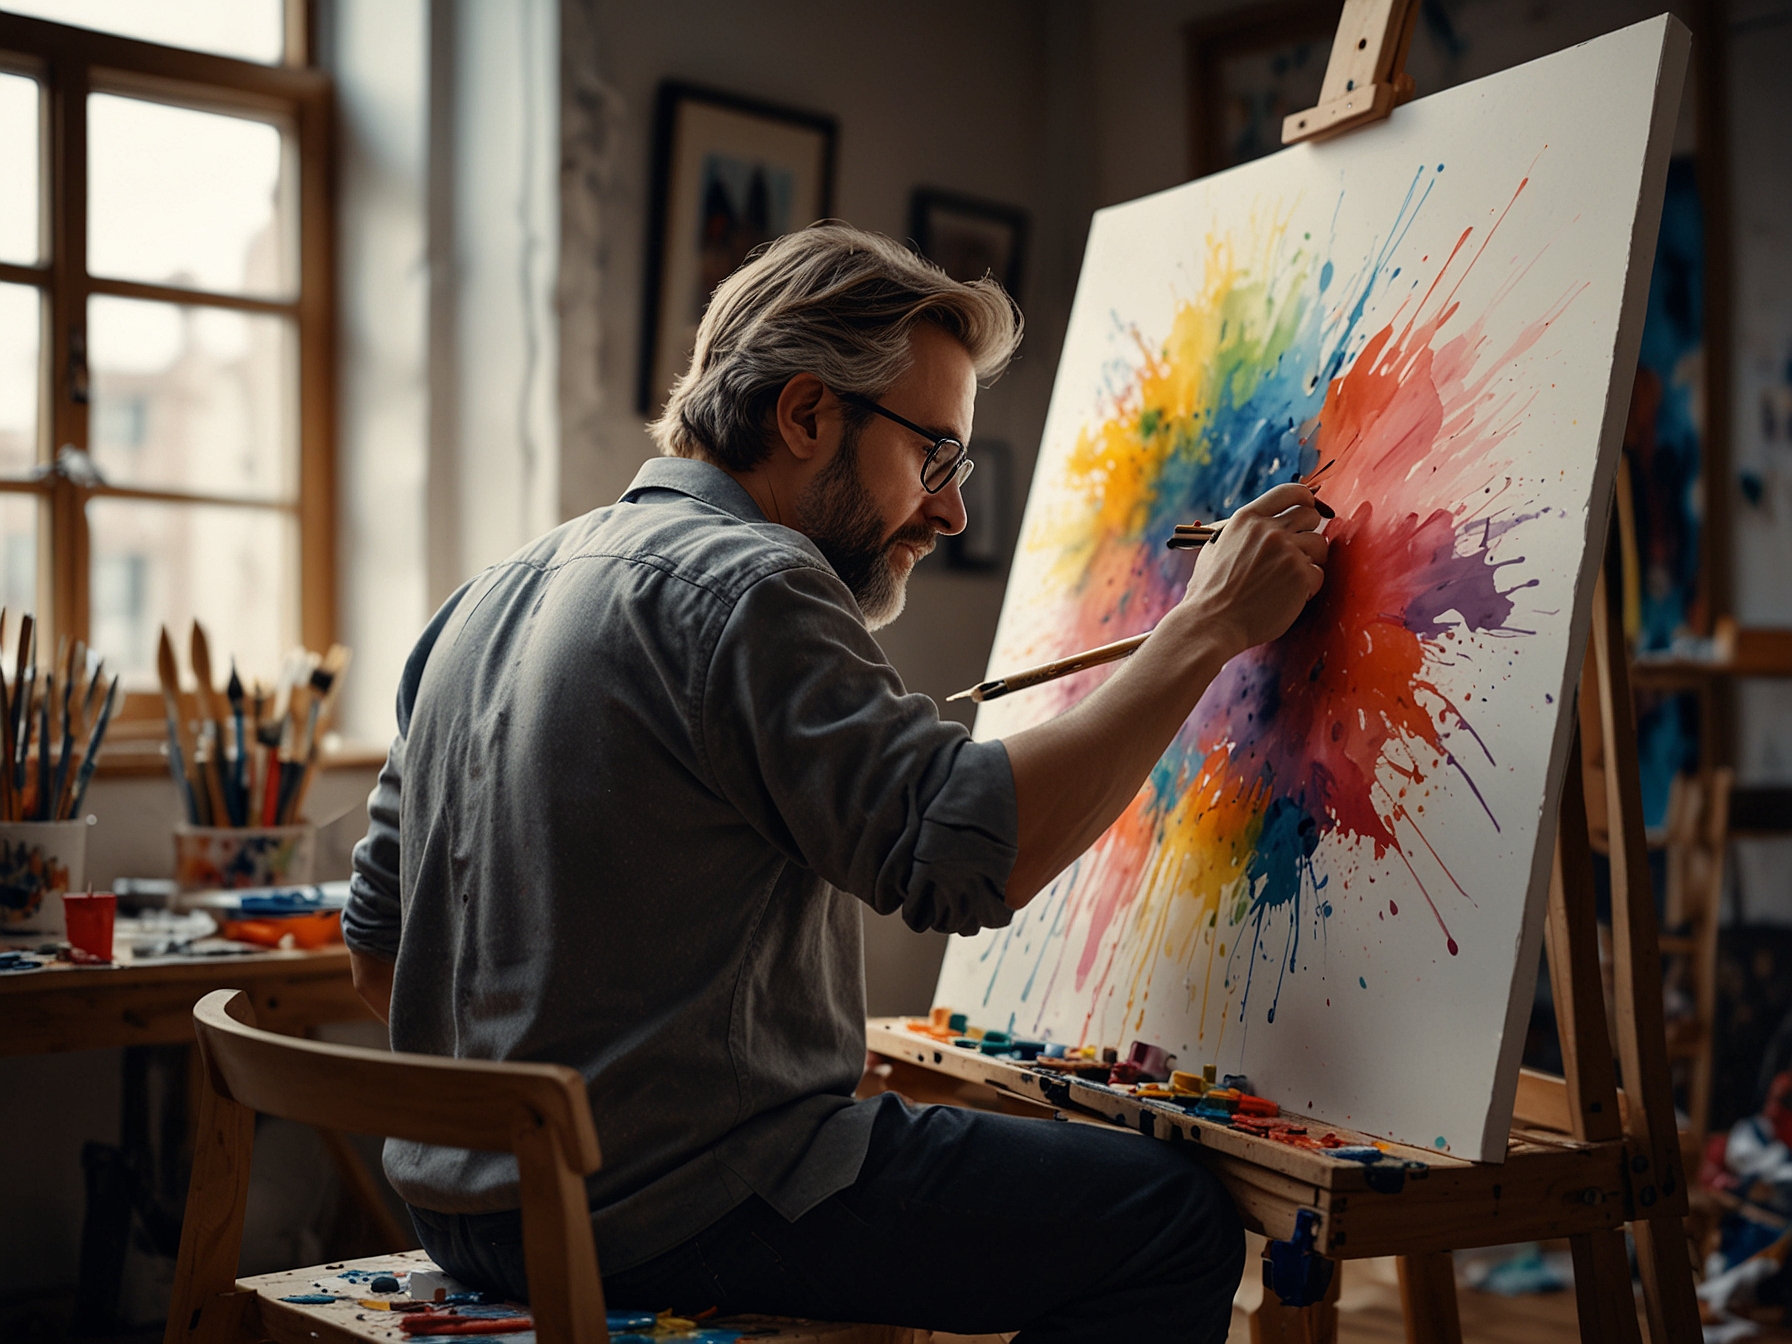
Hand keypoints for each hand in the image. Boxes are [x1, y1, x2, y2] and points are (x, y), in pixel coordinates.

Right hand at [1178, 482, 1327, 657]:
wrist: (1212, 622)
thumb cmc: (1210, 591)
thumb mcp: (1216, 547)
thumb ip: (1242, 532)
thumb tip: (1262, 522)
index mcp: (1247, 519)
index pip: (1289, 492)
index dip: (1304, 498)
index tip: (1308, 506)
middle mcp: (1269, 530)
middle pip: (1311, 515)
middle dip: (1310, 531)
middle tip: (1300, 551)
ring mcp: (1287, 552)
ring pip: (1320, 544)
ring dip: (1312, 560)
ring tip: (1292, 578)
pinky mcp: (1300, 575)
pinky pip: (1319, 573)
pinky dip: (1309, 587)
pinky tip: (1290, 596)